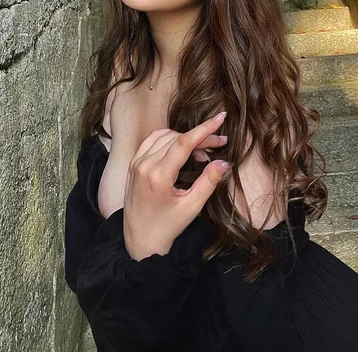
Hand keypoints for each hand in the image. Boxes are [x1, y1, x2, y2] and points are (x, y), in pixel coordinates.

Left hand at [122, 112, 230, 260]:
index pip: (183, 142)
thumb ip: (208, 182)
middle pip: (177, 138)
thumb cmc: (167, 226)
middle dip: (200, 137)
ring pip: (165, 136)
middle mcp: (144, 165)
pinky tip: (182, 149)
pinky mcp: (134, 163)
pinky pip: (153, 140)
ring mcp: (136, 162)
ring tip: (202, 153)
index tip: (221, 118)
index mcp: (158, 176)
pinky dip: (170, 139)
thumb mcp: (191, 207)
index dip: (204, 129)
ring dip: (185, 138)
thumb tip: (224, 162)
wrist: (140, 239)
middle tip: (219, 144)